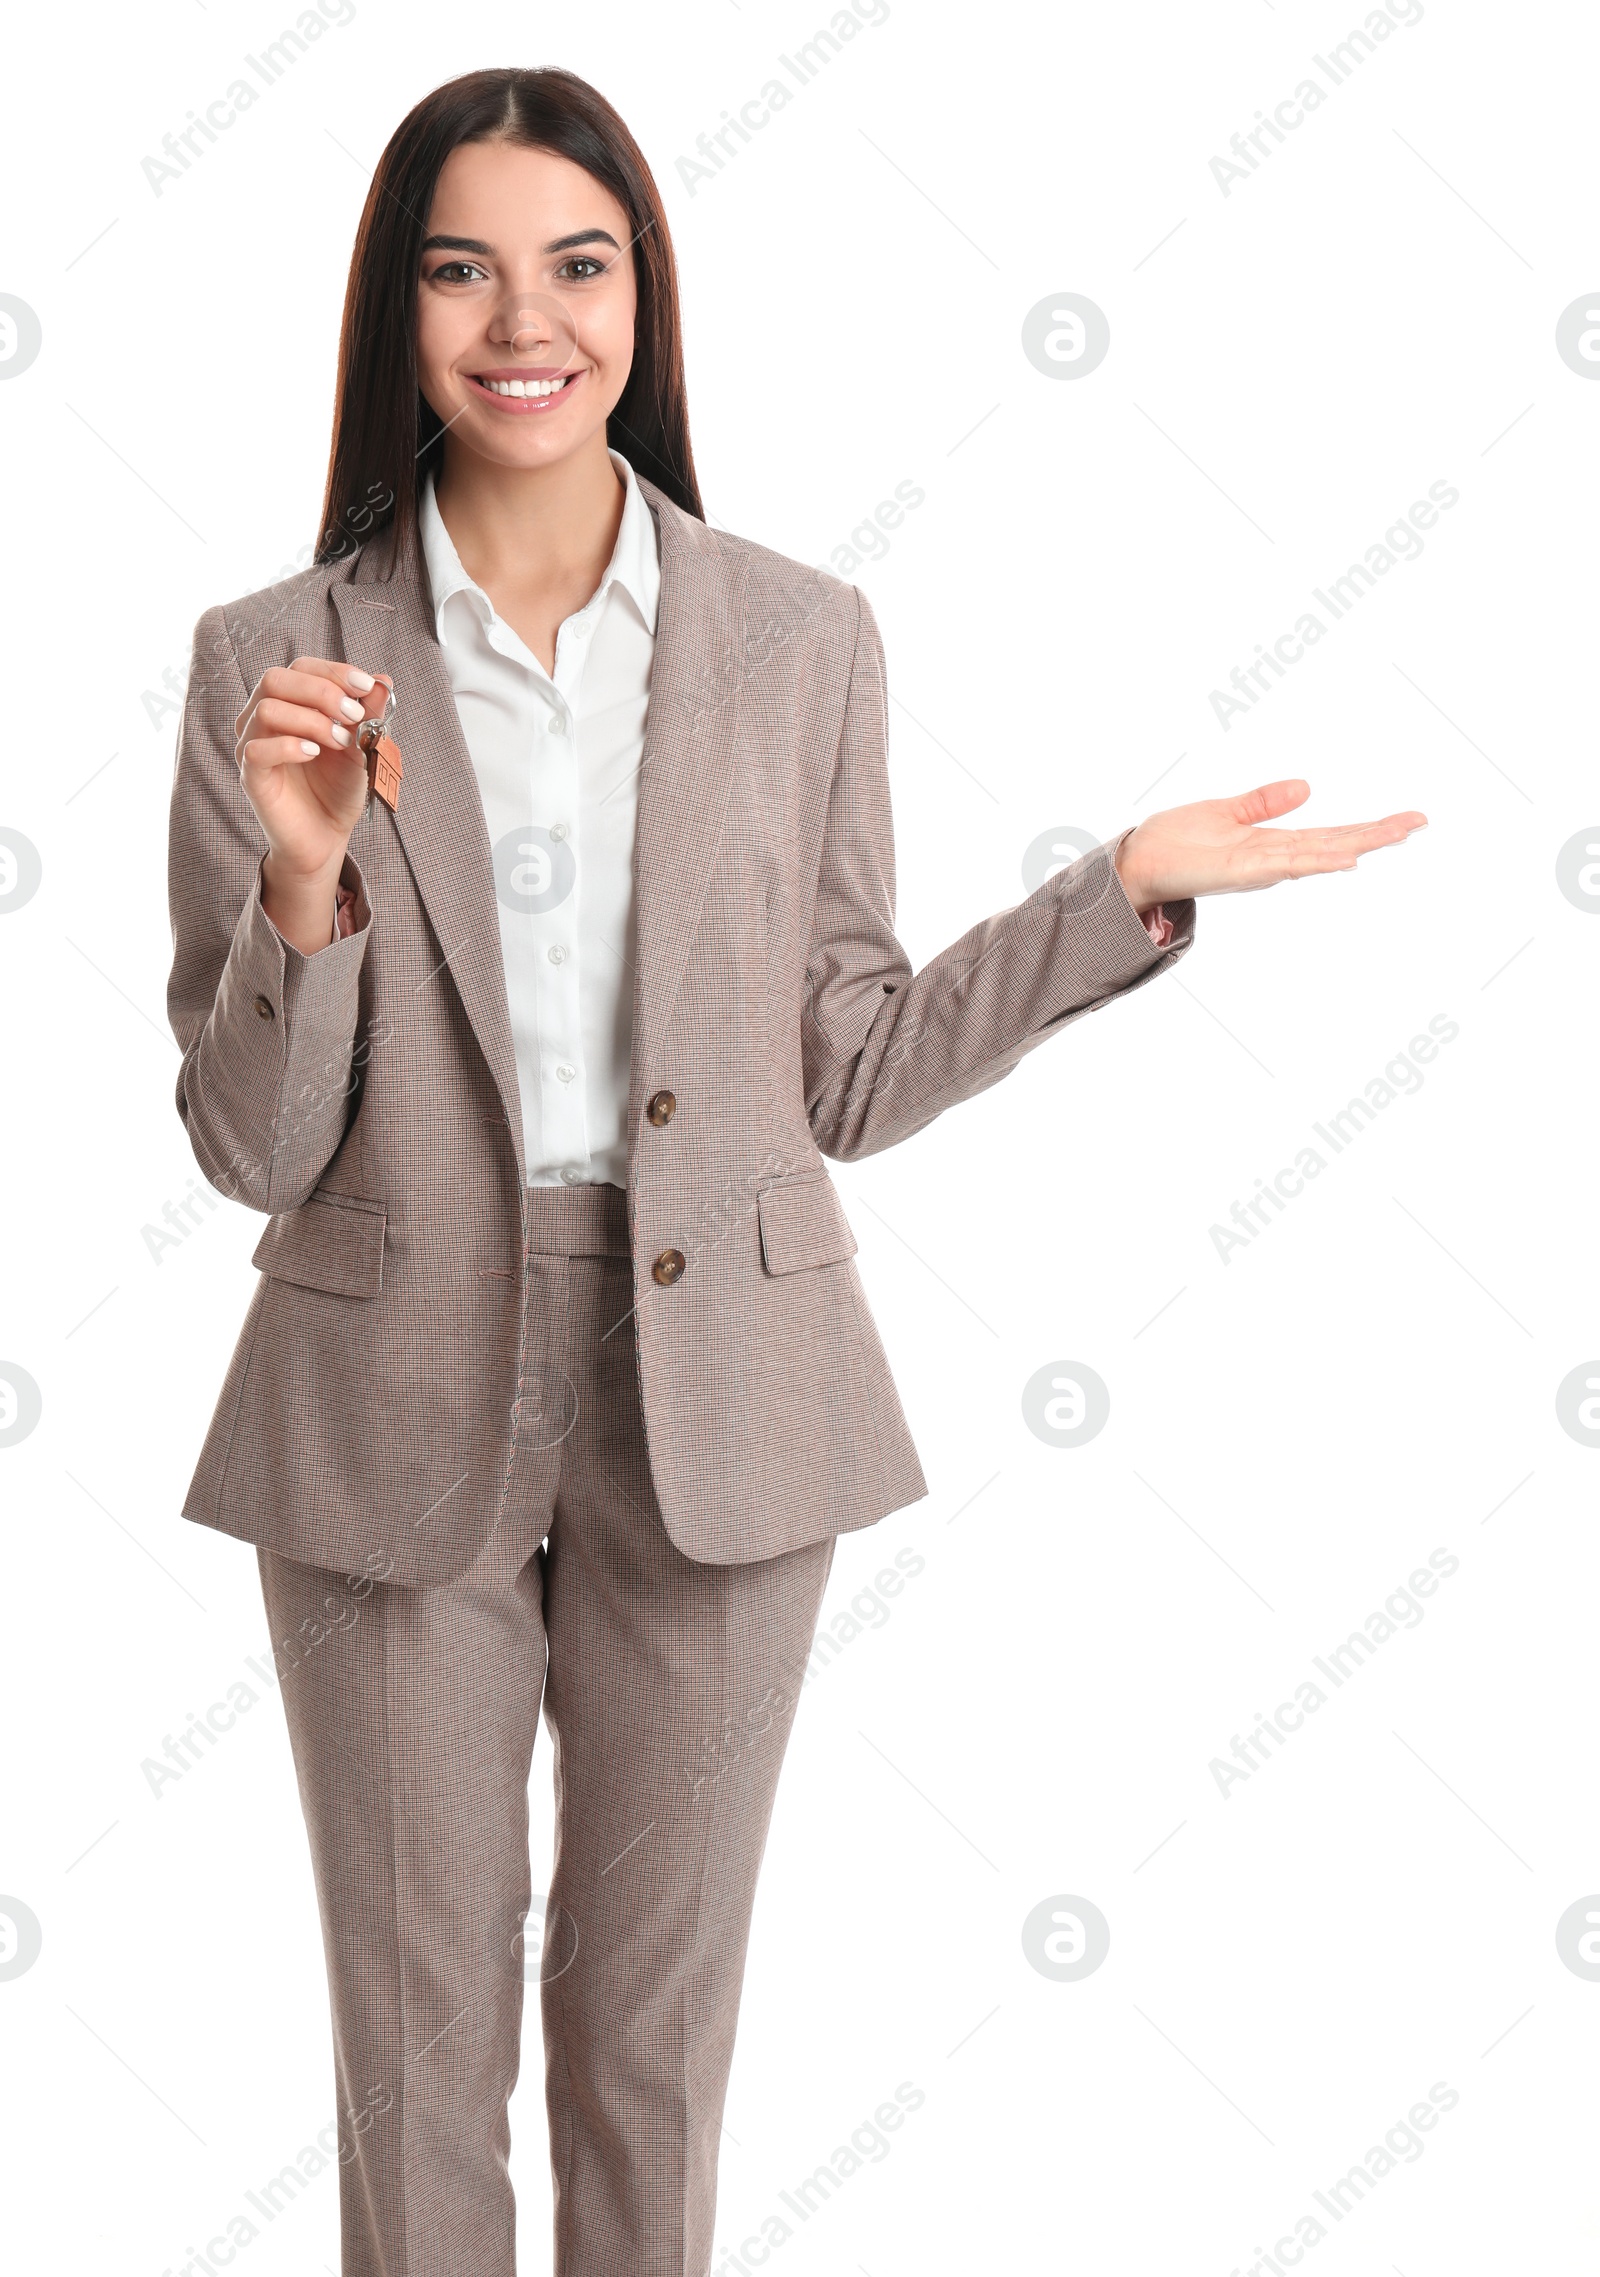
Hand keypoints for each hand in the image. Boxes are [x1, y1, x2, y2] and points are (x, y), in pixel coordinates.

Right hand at [234, 657, 390, 952]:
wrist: (326, 835)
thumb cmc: (338, 787)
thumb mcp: (362, 746)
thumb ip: (370, 714)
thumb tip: (383, 680)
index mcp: (290, 703)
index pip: (301, 667)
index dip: (334, 671)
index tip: (366, 686)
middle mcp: (264, 717)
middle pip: (276, 679)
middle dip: (321, 691)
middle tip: (353, 715)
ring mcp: (252, 743)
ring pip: (267, 709)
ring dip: (311, 720)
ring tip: (340, 741)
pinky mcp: (250, 774)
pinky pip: (258, 748)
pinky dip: (290, 746)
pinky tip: (315, 754)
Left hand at [1114, 779, 1426, 910]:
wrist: (1138, 861)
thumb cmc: (1176, 841)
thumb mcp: (1228, 811)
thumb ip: (1265, 802)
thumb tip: (1305, 786)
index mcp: (1273, 843)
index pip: (1331, 834)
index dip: (1368, 827)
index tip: (1405, 819)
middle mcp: (1274, 857)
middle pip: (1337, 844)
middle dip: (1377, 834)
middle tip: (1419, 822)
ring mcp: (1261, 867)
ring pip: (1321, 854)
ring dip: (1359, 845)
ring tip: (1396, 834)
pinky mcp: (1242, 871)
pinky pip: (1287, 865)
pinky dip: (1317, 862)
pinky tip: (1345, 858)